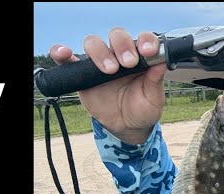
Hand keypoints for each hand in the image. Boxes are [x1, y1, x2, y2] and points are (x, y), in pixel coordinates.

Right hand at [49, 28, 165, 144]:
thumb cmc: (142, 109)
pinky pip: (68, 59)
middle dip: (122, 46)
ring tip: (109, 70)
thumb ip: (156, 80)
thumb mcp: (154, 98)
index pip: (142, 40)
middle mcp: (119, 55)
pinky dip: (62, 53)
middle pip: (116, 36)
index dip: (145, 41)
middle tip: (128, 63)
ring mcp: (100, 63)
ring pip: (94, 44)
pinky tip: (64, 54)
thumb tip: (162, 61)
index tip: (148, 51)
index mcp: (140, 57)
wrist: (127, 127)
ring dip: (100, 52)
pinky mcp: (82, 74)